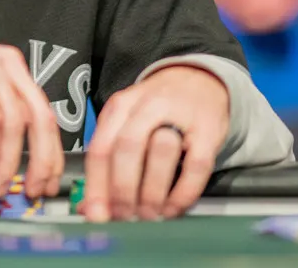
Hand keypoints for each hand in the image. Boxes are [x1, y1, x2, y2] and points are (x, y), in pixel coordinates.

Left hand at [80, 65, 229, 221]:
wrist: (199, 81)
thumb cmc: (157, 110)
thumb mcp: (126, 124)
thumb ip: (108, 162)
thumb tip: (89, 207)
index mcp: (120, 106)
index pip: (101, 147)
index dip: (97, 185)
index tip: (96, 214)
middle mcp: (147, 106)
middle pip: (126, 148)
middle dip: (122, 190)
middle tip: (123, 216)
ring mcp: (180, 115)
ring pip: (160, 152)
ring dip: (151, 192)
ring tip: (148, 214)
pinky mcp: (209, 129)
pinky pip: (196, 166)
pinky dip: (183, 193)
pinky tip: (173, 208)